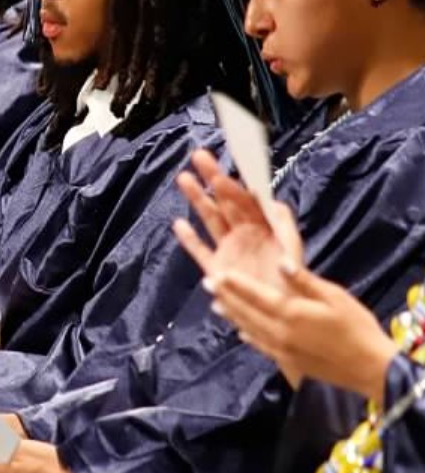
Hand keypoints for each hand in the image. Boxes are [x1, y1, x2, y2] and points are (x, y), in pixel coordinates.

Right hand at [172, 149, 302, 293]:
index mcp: (265, 228)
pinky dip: (189, 238)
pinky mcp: (217, 269)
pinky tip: (179, 224)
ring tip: (183, 177)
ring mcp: (229, 250)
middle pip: (225, 201)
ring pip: (210, 218)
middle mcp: (245, 234)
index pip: (246, 200)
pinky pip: (200, 251)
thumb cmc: (293, 286)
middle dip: (212, 178)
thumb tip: (274, 204)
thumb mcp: (293, 253)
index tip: (220, 171)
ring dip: (198, 198)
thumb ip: (285, 229)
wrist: (283, 316)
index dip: (233, 185)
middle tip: (198, 155)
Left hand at [209, 265, 397, 400]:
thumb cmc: (357, 327)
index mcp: (290, 313)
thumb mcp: (334, 297)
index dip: (234, 284)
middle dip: (225, 297)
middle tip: (207, 284)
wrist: (371, 369)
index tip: (216, 274)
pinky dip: (248, 335)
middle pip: (245, 312)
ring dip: (231, 315)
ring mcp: (281, 349)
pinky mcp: (288, 361)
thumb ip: (304, 281)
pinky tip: (241, 331)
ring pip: (248, 328)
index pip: (254, 295)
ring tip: (216, 304)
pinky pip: (260, 346)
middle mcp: (279, 332)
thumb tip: (280, 263)